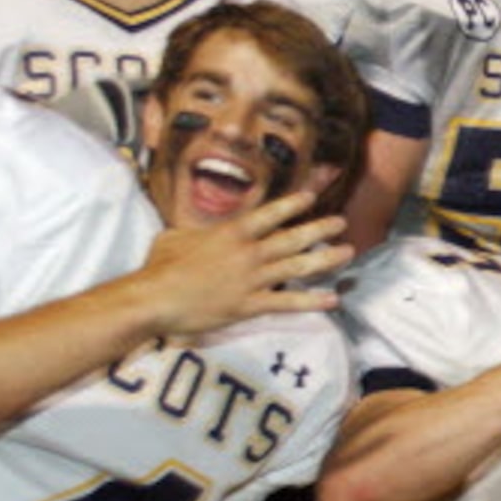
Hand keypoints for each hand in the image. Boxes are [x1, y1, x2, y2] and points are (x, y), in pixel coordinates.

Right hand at [129, 188, 352, 337]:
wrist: (154, 299)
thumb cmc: (159, 266)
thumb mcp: (176, 236)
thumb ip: (196, 232)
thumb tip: (197, 231)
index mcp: (231, 232)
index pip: (269, 213)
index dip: (293, 204)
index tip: (312, 195)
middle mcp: (248, 252)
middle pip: (292, 237)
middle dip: (320, 228)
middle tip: (341, 222)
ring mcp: (251, 279)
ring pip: (297, 266)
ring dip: (325, 258)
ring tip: (347, 252)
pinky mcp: (249, 305)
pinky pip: (287, 303)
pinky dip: (312, 302)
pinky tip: (332, 300)